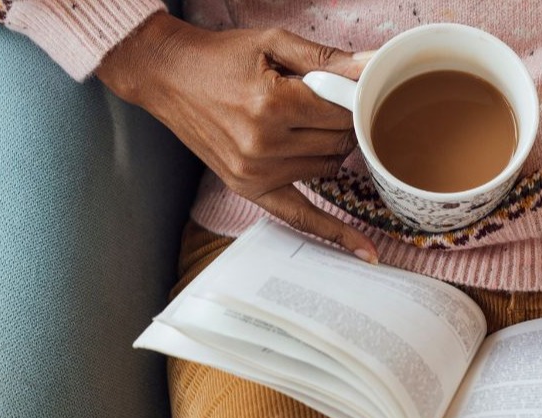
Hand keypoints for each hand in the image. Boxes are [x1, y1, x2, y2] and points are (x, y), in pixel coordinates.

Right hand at [96, 13, 376, 261]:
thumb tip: (373, 66)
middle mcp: (264, 147)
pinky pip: (302, 216)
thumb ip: (328, 59)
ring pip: (330, 170)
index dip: (352, 99)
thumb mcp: (274, 43)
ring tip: (308, 125)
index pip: (343, 114)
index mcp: (273, 106)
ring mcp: (255, 174)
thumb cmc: (220, 56)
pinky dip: (334, 231)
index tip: (349, 88)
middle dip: (344, 123)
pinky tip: (365, 251)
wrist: (167, 76)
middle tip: (330, 103)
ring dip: (331, 151)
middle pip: (340, 143)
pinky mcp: (248, 189)